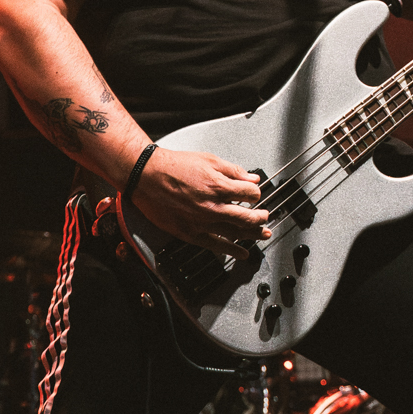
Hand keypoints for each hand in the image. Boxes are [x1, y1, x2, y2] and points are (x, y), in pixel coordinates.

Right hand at [129, 147, 272, 259]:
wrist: (147, 176)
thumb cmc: (175, 167)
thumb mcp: (209, 160)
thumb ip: (233, 171)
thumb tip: (251, 178)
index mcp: (218, 186)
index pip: (250, 194)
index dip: (256, 193)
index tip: (254, 194)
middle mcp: (212, 207)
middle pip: (247, 217)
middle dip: (260, 217)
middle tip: (265, 217)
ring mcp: (202, 222)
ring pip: (235, 232)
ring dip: (252, 234)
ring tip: (262, 234)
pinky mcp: (190, 233)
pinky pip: (216, 246)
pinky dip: (232, 250)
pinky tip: (242, 253)